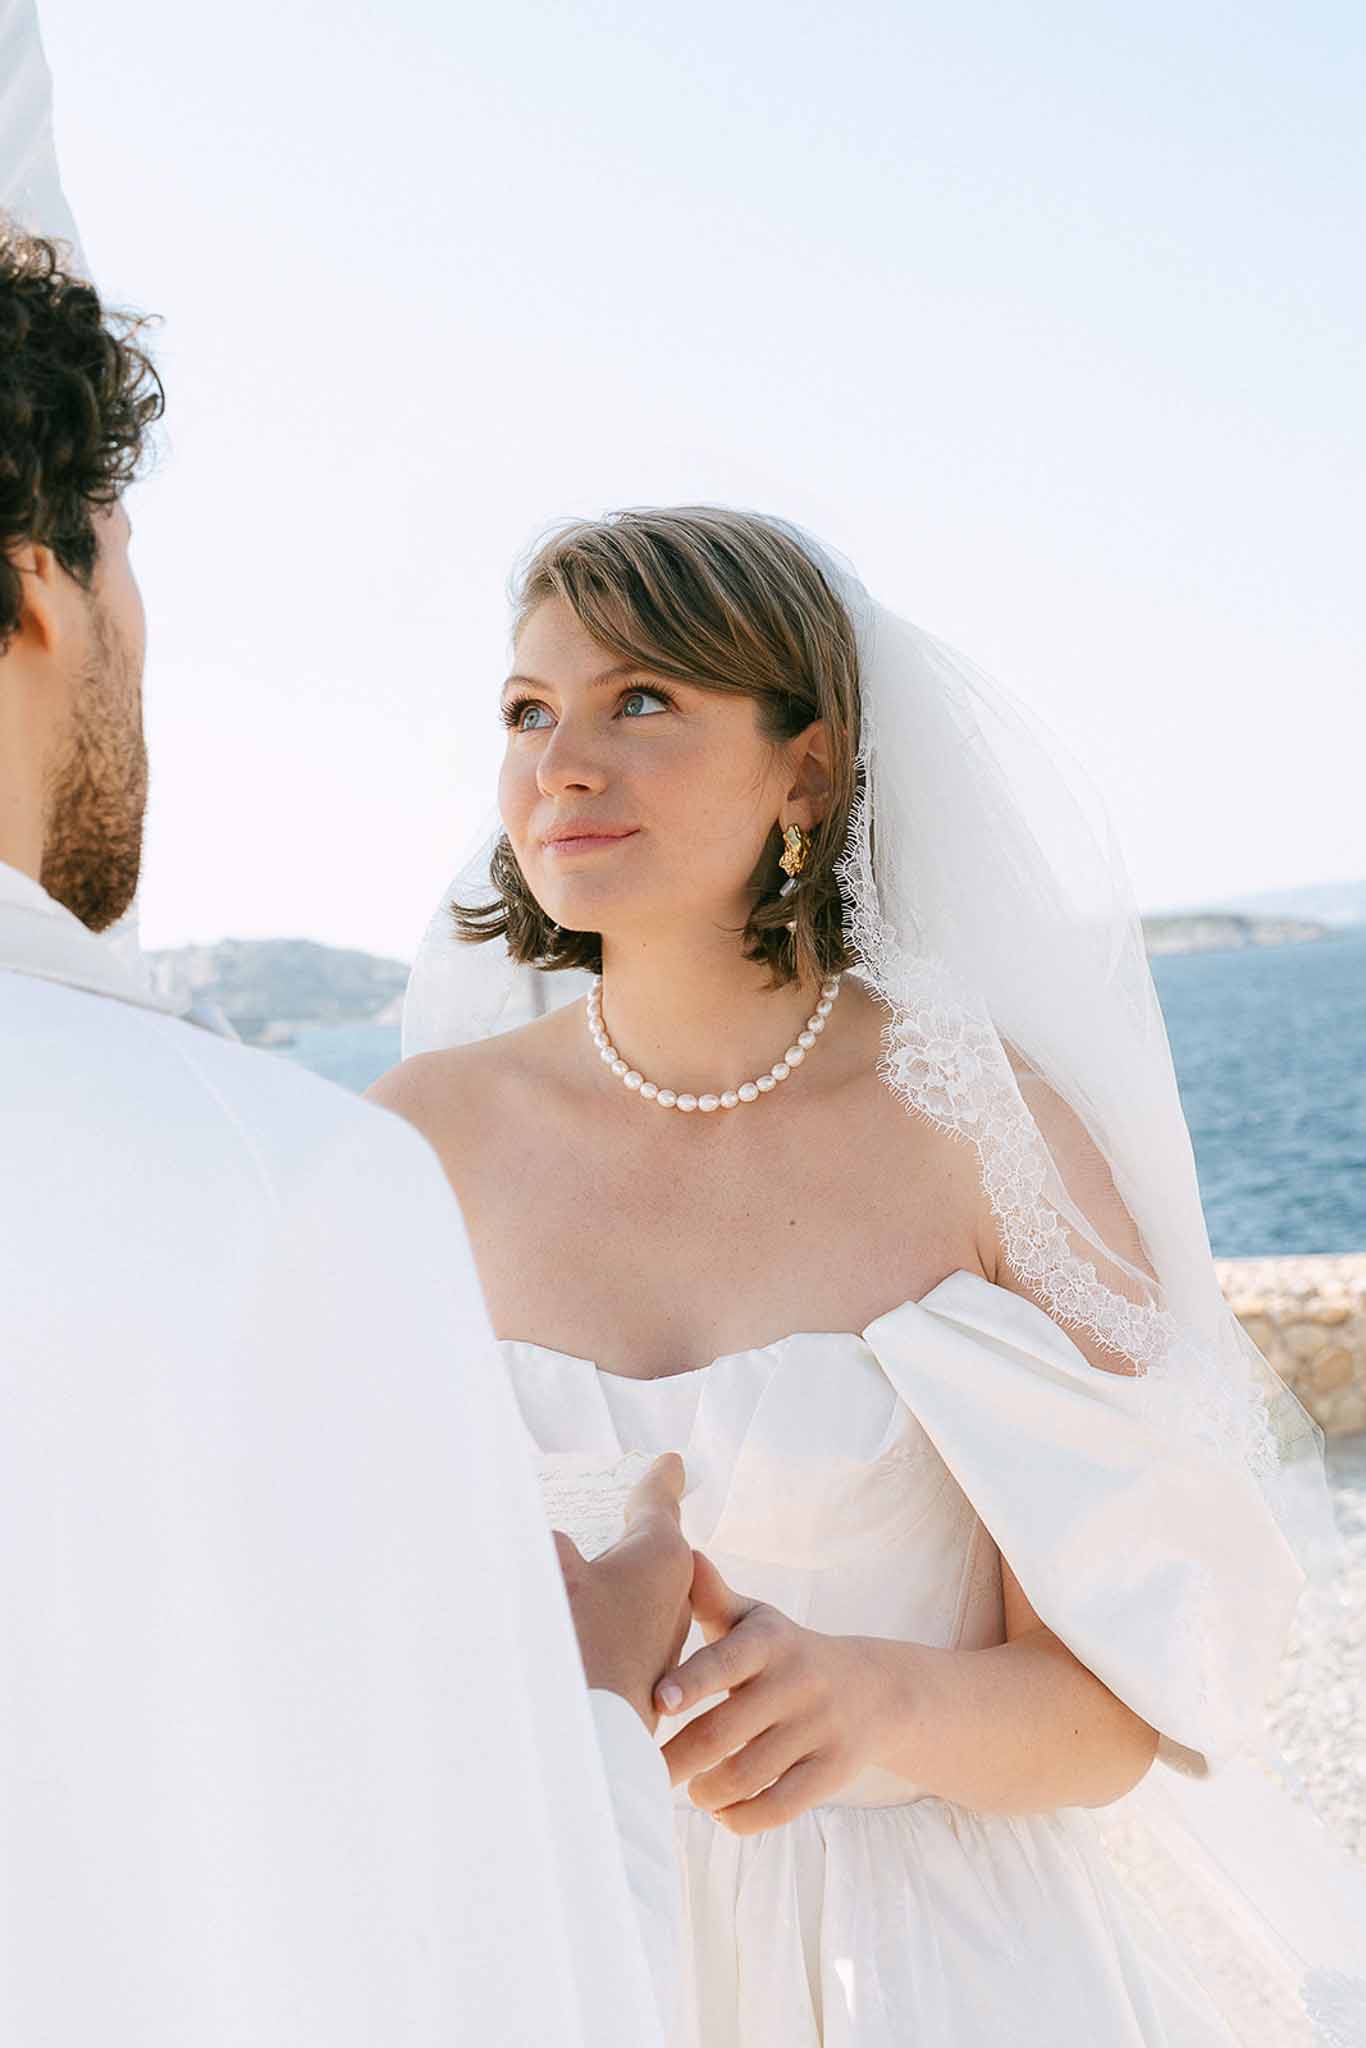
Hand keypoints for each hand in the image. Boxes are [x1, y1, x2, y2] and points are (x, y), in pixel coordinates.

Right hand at [553, 1453, 693, 1734]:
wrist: (594, 1740)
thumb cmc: (578, 1645)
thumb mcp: (551, 1574)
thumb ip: (546, 1546)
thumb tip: (548, 1543)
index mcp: (659, 1554)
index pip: (659, 1503)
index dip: (657, 1481)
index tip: (670, 1463)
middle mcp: (672, 1594)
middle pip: (652, 1549)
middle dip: (635, 1534)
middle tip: (624, 1513)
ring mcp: (662, 1639)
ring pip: (641, 1594)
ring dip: (617, 1583)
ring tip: (588, 1574)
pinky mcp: (648, 1676)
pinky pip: (627, 1631)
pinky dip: (607, 1621)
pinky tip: (579, 1629)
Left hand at [654, 1552, 896, 1835]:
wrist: (872, 1689)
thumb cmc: (787, 1652)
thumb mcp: (756, 1621)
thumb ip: (714, 1599)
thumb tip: (684, 1557)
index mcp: (769, 1642)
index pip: (725, 1661)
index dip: (690, 1682)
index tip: (656, 1702)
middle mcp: (797, 1682)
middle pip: (724, 1732)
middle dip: (677, 1759)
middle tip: (645, 1769)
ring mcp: (819, 1728)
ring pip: (746, 1775)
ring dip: (705, 1792)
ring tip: (691, 1790)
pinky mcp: (834, 1770)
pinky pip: (779, 1807)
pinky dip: (740, 1818)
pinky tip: (723, 1811)